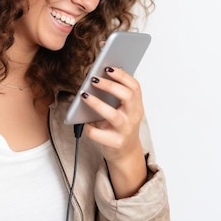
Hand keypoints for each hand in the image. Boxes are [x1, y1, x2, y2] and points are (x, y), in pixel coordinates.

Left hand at [81, 67, 146, 197]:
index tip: (107, 68)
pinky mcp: (115, 142)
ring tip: (84, 95)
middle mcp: (133, 116)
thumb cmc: (121, 126)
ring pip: (112, 115)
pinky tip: (83, 123)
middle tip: (93, 80)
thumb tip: (98, 75)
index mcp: (136, 105)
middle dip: (110, 86)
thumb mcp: (124, 110)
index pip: (134, 86)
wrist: (126, 152)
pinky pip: (99, 134)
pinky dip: (89, 128)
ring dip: (96, 103)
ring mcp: (125, 130)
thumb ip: (116, 95)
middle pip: (127, 96)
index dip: (122, 75)